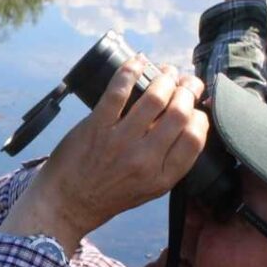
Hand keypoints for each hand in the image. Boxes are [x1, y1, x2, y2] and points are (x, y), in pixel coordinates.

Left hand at [0, 58, 207, 253]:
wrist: (66, 204)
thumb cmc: (107, 195)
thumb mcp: (148, 190)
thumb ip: (168, 162)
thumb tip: (185, 123)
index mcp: (162, 177)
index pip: (195, 138)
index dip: (200, 116)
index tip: (195, 107)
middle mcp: (145, 159)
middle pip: (180, 113)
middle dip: (187, 90)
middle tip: (184, 82)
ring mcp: (120, 141)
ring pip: (154, 98)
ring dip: (164, 77)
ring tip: (164, 71)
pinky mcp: (97, 127)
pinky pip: (118, 91)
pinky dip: (131, 71)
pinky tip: (137, 62)